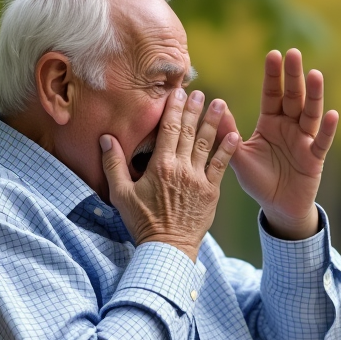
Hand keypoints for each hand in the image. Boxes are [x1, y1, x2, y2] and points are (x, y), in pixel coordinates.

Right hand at [101, 88, 239, 261]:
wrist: (167, 247)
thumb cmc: (142, 222)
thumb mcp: (120, 194)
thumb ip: (113, 164)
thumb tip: (106, 138)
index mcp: (160, 166)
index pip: (168, 130)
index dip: (173, 109)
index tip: (177, 93)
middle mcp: (181, 168)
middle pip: (188, 132)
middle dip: (193, 109)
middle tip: (199, 92)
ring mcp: (198, 179)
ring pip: (206, 144)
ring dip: (213, 122)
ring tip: (219, 104)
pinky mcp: (211, 192)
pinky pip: (221, 166)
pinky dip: (228, 149)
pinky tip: (234, 134)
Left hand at [230, 49, 338, 239]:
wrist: (277, 206)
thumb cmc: (259, 180)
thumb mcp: (238, 157)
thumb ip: (228, 134)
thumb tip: (216, 106)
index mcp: (270, 123)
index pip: (272, 94)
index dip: (273, 76)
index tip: (273, 53)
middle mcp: (289, 126)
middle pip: (293, 97)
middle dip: (293, 76)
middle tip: (293, 53)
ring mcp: (304, 140)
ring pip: (310, 113)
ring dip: (313, 95)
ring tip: (315, 74)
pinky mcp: (314, 158)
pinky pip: (321, 141)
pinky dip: (327, 129)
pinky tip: (332, 114)